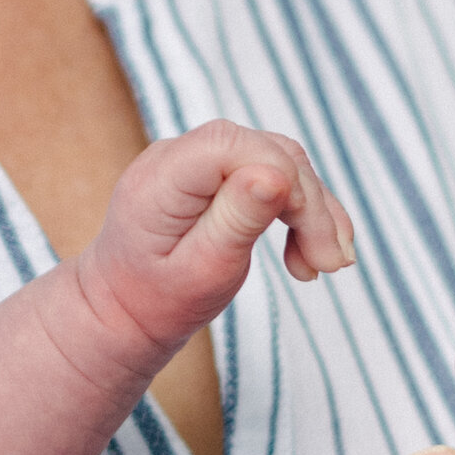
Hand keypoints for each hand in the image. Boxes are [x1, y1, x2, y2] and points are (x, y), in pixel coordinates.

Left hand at [78, 120, 353, 366]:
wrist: (121, 309)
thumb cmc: (157, 301)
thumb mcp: (201, 274)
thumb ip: (236, 222)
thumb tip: (276, 176)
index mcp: (159, 180)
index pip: (232, 146)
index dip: (284, 178)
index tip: (312, 238)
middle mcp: (175, 155)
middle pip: (265, 150)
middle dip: (310, 204)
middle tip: (332, 266)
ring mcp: (196, 158)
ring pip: (279, 160)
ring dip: (313, 211)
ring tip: (329, 265)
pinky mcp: (215, 171)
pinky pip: (271, 172)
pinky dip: (301, 209)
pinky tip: (314, 250)